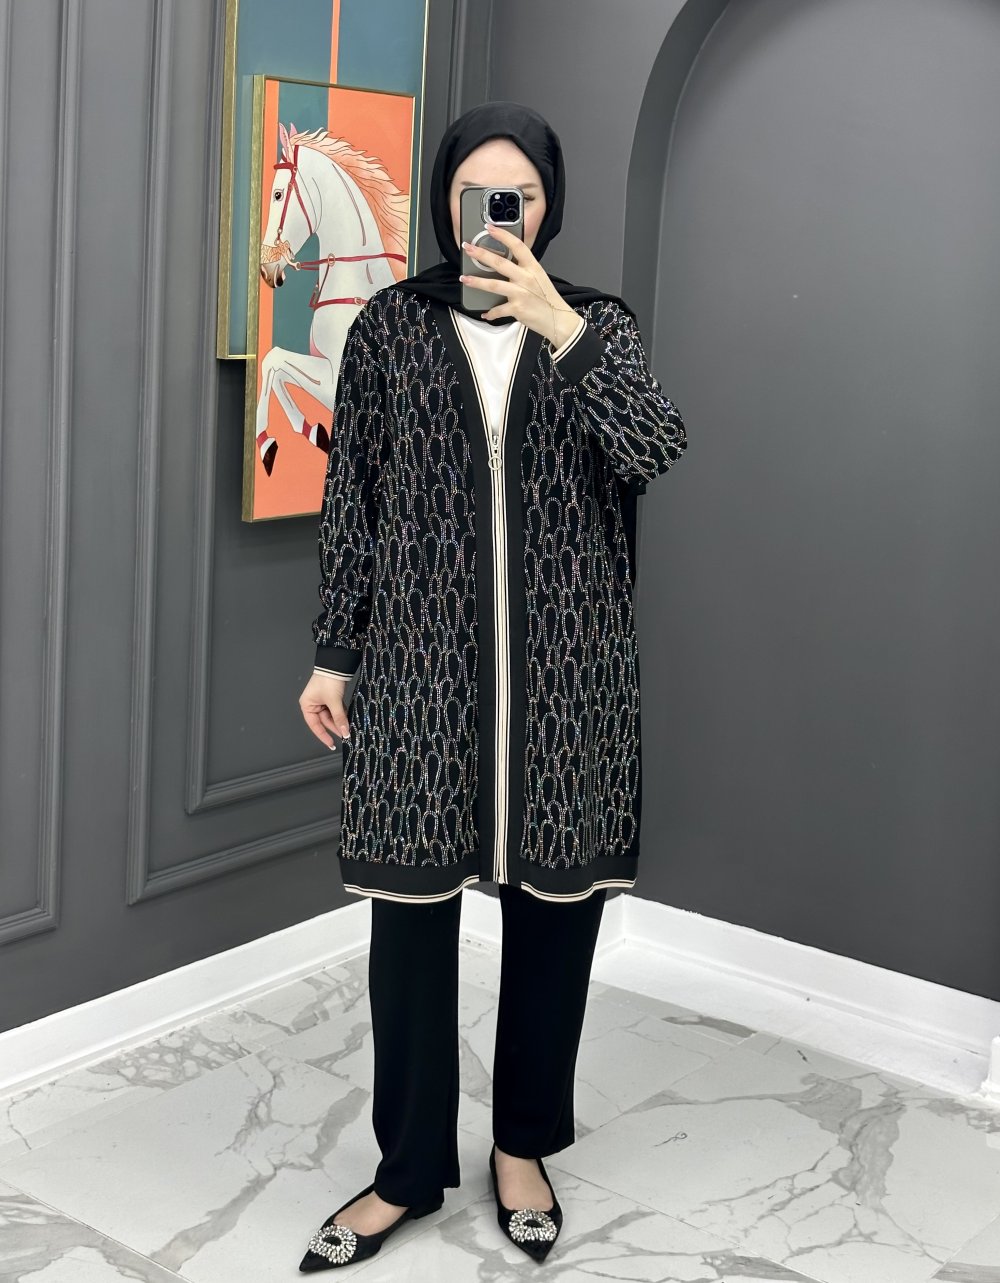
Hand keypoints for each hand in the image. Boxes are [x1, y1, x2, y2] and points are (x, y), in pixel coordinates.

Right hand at [299, 672, 350, 748]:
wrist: (336, 664)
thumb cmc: (328, 680)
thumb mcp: (334, 701)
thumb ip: (339, 718)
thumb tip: (345, 733)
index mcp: (307, 705)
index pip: (315, 726)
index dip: (323, 736)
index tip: (331, 744)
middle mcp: (313, 704)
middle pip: (324, 721)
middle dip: (335, 727)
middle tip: (345, 735)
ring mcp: (321, 701)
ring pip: (331, 716)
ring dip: (339, 721)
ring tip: (348, 729)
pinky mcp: (330, 698)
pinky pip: (336, 710)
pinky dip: (341, 715)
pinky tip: (348, 720)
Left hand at [460, 223, 580, 347]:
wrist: (557, 319)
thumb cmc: (546, 298)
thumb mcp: (538, 277)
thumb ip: (523, 269)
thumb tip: (504, 262)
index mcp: (532, 267)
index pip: (517, 245)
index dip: (502, 235)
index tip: (490, 227)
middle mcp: (526, 278)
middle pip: (500, 262)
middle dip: (481, 254)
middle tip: (468, 248)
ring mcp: (521, 293)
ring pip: (494, 285)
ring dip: (477, 281)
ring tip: (465, 278)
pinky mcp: (517, 309)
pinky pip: (499, 309)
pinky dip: (490, 312)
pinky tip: (484, 312)